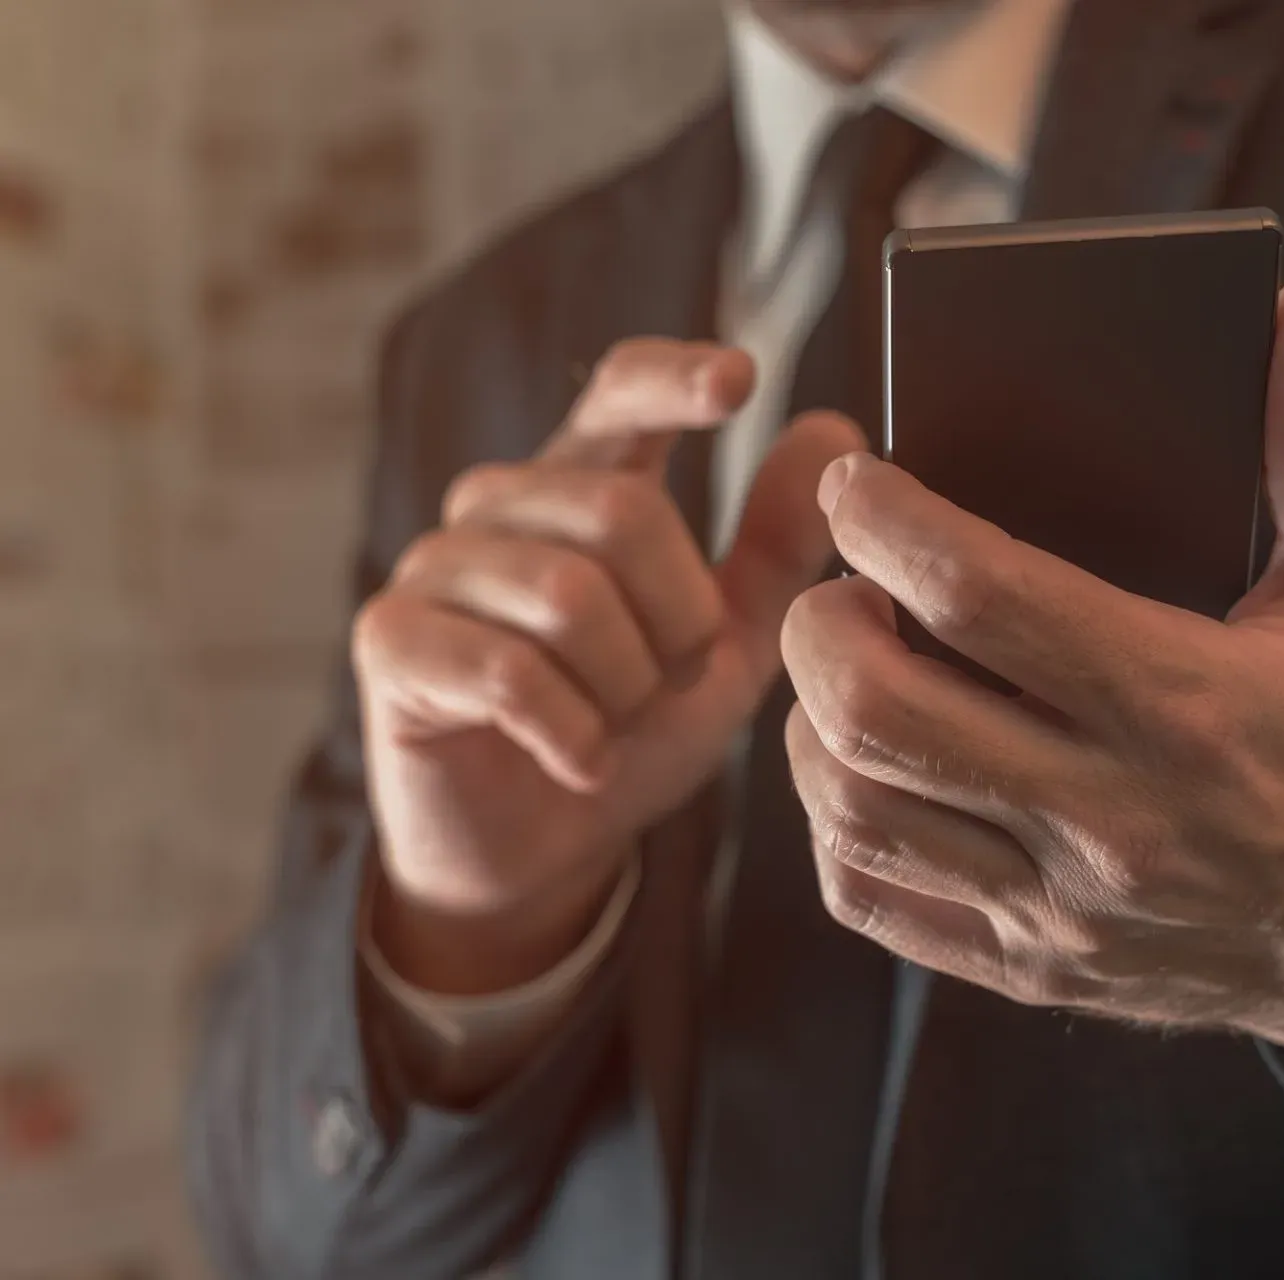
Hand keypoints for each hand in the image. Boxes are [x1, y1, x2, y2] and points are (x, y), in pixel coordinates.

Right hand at [354, 339, 862, 992]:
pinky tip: (580, 762)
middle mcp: (500, 502)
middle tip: (670, 685)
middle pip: (622, 512)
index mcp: (585, 484)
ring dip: (626, 687)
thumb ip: (777, 544)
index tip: (737, 380)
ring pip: (569, 597)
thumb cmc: (632, 729)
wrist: (541, 851)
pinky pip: (510, 673)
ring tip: (616, 725)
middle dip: (679, 621)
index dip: (671, 380)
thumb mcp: (729, 643)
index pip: (618, 396)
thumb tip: (834, 427)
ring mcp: (435, 564)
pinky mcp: (390, 639)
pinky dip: (573, 735)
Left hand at [780, 279, 1283, 1046]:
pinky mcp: (1029, 969)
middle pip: (878, 709)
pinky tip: (868, 769)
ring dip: (812, 722)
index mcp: (1186, 703)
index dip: (885, 521)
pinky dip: (835, 822)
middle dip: (820, 624)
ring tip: (849, 669)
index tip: (857, 482)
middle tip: (843, 585)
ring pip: (854, 808)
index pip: (979, 595)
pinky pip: (870, 895)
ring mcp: (1061, 908)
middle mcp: (1111, 815)